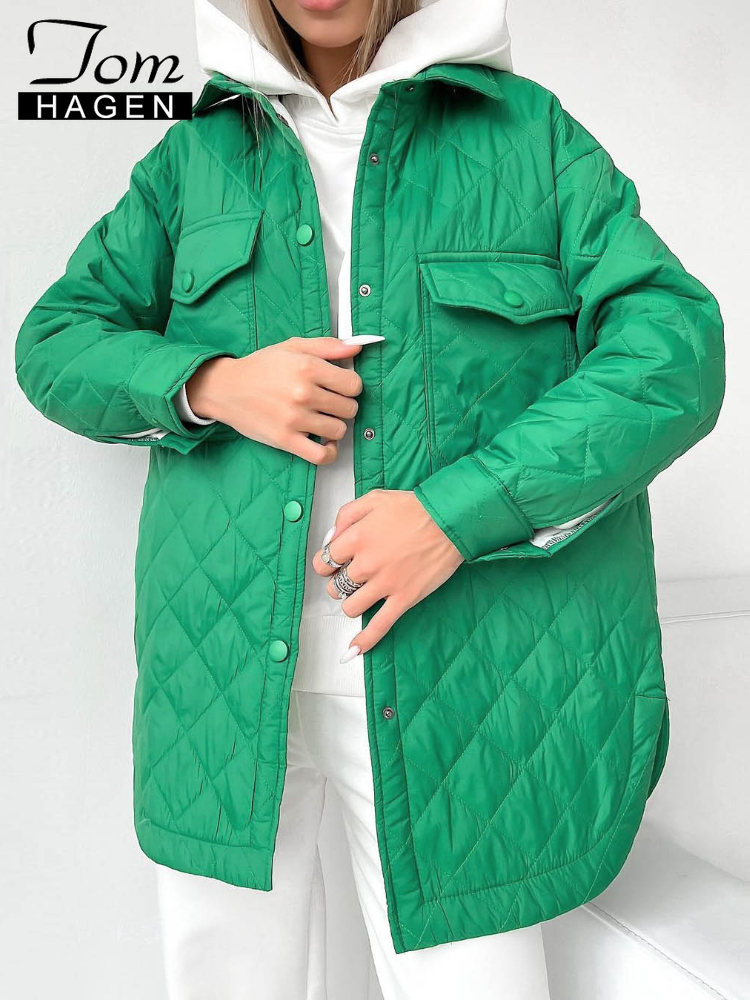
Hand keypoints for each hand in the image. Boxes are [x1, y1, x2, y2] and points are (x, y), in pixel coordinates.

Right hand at [184, 336, 380, 464]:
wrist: (225, 388)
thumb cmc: (259, 368)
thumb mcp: (292, 347)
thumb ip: (327, 346)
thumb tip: (356, 348)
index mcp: (308, 367)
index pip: (354, 385)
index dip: (350, 386)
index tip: (340, 388)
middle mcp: (303, 393)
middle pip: (349, 408)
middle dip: (343, 405)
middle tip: (329, 403)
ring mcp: (295, 418)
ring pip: (339, 430)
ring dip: (335, 426)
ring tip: (322, 419)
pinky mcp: (286, 440)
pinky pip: (322, 455)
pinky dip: (330, 451)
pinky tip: (325, 442)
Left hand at [312, 490, 464, 657]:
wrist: (449, 520)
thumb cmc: (415, 508)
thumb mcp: (373, 499)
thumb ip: (346, 516)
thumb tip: (331, 538)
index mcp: (356, 538)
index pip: (323, 562)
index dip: (326, 564)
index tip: (333, 563)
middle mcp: (366, 563)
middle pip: (336, 587)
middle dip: (340, 582)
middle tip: (353, 575)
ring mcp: (385, 584)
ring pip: (351, 607)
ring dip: (352, 602)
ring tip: (362, 593)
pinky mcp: (403, 599)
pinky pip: (379, 626)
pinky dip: (365, 641)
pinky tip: (353, 650)